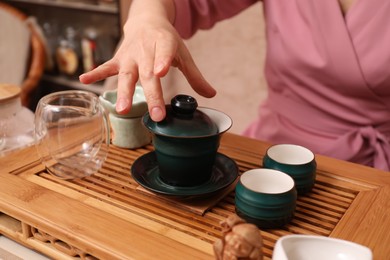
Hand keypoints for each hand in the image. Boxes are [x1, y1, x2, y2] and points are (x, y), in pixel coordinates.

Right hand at [79, 0, 215, 121]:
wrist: (146, 20)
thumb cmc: (166, 41)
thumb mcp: (183, 54)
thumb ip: (195, 76)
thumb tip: (211, 95)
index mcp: (164, 44)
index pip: (165, 52)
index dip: (163, 61)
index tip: (162, 73)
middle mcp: (145, 50)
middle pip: (148, 74)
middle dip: (152, 95)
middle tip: (156, 115)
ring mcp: (130, 55)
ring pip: (126, 75)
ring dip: (124, 92)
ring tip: (122, 109)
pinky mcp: (119, 59)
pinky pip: (106, 67)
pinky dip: (96, 73)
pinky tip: (83, 79)